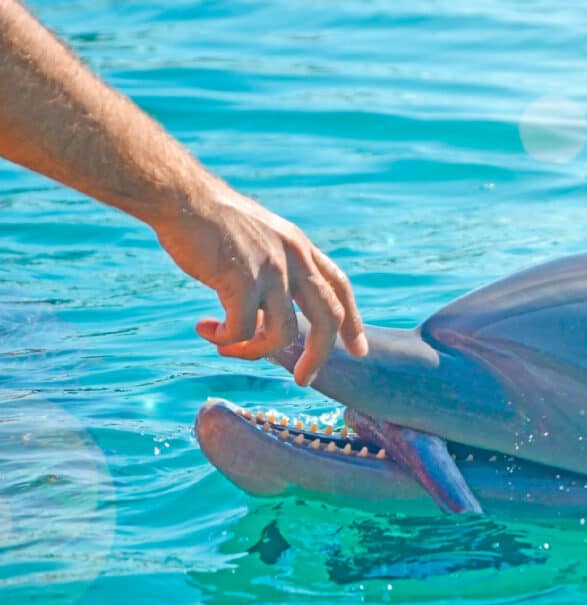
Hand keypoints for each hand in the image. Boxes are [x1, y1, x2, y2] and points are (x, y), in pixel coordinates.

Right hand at [154, 186, 367, 385]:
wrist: (181, 197)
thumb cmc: (210, 219)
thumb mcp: (259, 238)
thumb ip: (273, 268)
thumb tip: (267, 311)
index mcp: (300, 246)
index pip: (339, 286)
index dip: (352, 320)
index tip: (359, 349)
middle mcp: (294, 258)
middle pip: (328, 317)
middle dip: (319, 355)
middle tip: (303, 380)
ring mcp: (271, 269)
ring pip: (282, 334)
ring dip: (255, 351)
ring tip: (227, 348)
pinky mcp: (241, 281)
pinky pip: (243, 330)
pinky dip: (227, 339)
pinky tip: (207, 331)